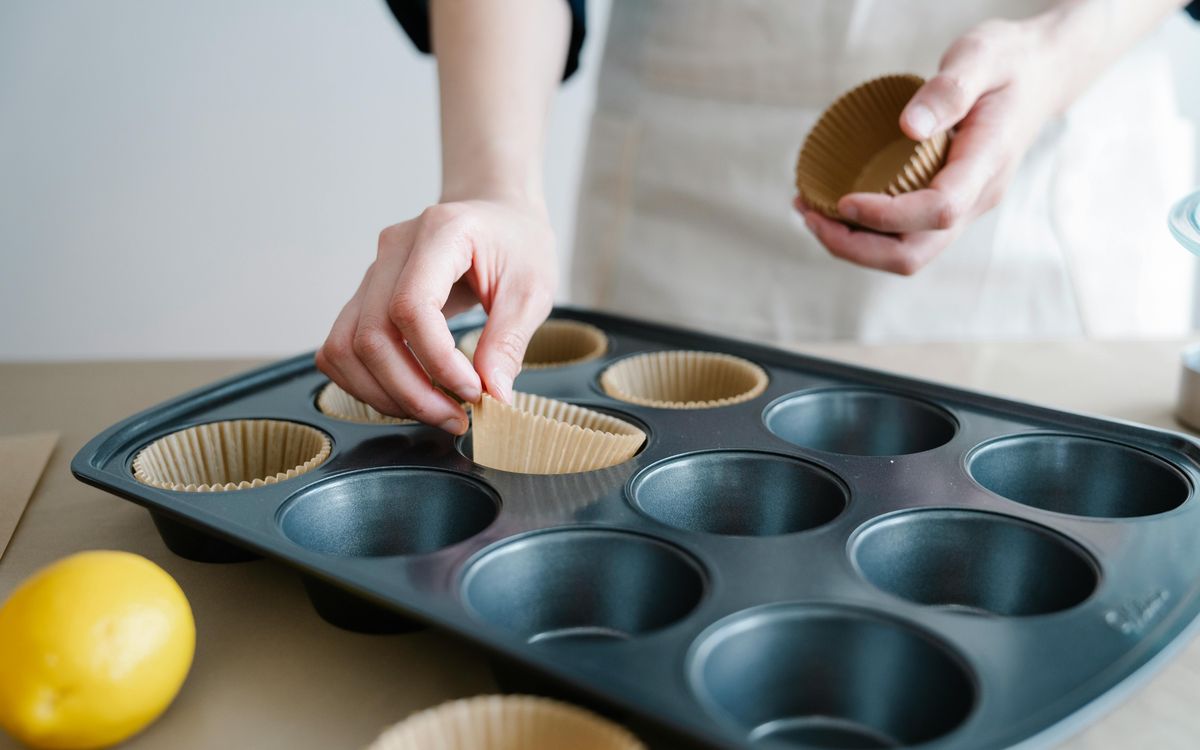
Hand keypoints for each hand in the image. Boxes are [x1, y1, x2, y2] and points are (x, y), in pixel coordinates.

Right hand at [316, 197, 555, 432]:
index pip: (411, 307)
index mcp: (439, 233)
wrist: (498, 215)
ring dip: (384, 394)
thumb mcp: (532, 289)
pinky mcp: (366, 295)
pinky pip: (341, 348)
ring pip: (344, 347)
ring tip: (434, 411)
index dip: (437, 361)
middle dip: (412, 391)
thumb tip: (493, 395)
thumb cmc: (517, 243)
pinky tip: (408, 395)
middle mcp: (394, 249)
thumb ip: (510, 341)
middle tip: (455, 416)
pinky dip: (367, 383)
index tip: (473, 390)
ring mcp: (373, 271)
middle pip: (371, 335)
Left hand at [796, 18, 1058, 274]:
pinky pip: (904, 237)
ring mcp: (963, 208)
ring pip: (906, 254)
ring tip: (808, 210)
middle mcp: (977, 198)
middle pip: (914, 253)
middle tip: (808, 213)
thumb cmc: (1009, 61)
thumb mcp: (982, 55)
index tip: (842, 200)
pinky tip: (832, 206)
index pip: (938, 210)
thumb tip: (909, 128)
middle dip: (855, 246)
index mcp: (987, 164)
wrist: (1041, 75)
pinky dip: (864, 232)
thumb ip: (949, 89)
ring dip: (853, 245)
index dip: (886, 215)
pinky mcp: (947, 206)